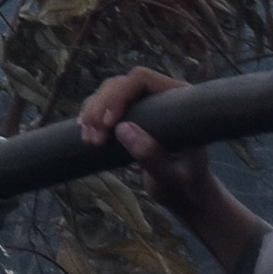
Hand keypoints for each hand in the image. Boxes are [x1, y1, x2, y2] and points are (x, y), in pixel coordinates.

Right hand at [80, 66, 261, 266]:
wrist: (185, 193)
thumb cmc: (187, 184)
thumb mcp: (172, 175)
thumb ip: (152, 155)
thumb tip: (122, 129)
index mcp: (179, 101)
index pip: (142, 80)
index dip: (119, 96)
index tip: (108, 124)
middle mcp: (160, 96)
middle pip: (120, 84)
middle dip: (100, 108)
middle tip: (95, 139)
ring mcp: (144, 104)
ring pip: (107, 93)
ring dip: (92, 113)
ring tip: (89, 141)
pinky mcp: (130, 115)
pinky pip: (103, 106)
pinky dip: (90, 117)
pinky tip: (84, 132)